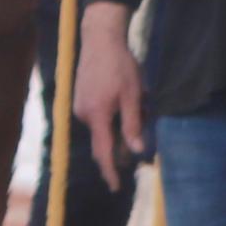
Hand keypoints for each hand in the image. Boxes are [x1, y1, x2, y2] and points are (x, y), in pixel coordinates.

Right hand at [71, 3, 147, 188]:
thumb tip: (137, 152)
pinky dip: (114, 113)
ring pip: (105, 126)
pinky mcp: (81, 99)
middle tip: (145, 118)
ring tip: (141, 98)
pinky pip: (99, 116)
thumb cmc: (120, 65)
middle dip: (124, 141)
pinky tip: (126, 94)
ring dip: (122, 122)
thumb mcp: (134, 95)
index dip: (110, 171)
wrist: (100, 38)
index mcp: (98, 115)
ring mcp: (80, 106)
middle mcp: (84, 114)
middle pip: (105, 140)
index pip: (104, 152)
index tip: (116, 187)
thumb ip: (134, 125)